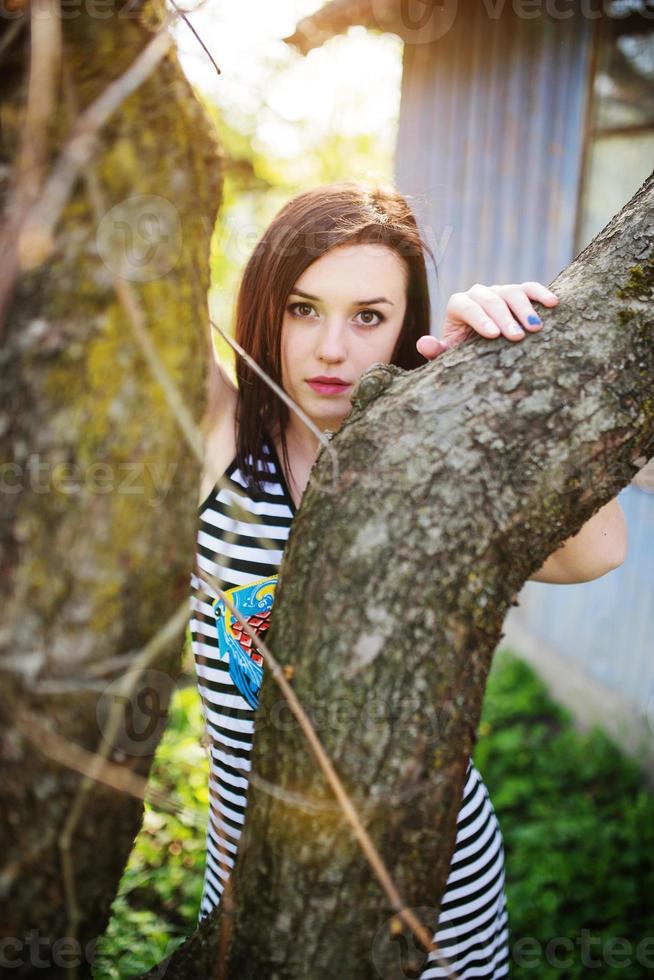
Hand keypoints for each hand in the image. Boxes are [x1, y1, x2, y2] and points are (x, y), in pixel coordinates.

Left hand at [416, 281, 558, 358]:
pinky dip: (541, 293)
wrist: (480, 342)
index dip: (480, 319)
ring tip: (535, 328)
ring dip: (524, 309)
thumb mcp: (450, 353)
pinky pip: (529, 288)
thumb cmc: (464, 351)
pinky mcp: (518, 291)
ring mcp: (499, 290)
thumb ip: (437, 350)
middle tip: (516, 337)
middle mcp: (479, 293)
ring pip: (512, 292)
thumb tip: (425, 344)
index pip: (467, 307)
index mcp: (458, 305)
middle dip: (505, 319)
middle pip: (492, 300)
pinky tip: (553, 304)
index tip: (493, 335)